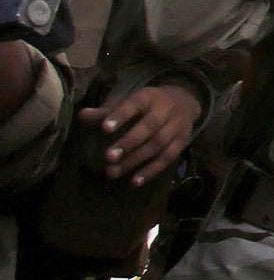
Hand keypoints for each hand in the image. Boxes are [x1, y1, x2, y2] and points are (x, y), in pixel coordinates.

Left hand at [83, 83, 201, 184]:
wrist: (185, 101)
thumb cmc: (147, 104)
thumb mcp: (128, 101)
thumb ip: (106, 111)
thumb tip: (82, 115)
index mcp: (149, 97)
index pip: (135, 104)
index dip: (121, 116)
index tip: (105, 129)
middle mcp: (166, 110)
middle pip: (150, 127)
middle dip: (128, 143)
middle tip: (108, 157)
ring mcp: (177, 126)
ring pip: (158, 144)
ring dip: (136, 160)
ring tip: (113, 172)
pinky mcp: (182, 142)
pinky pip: (168, 158)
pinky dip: (151, 171)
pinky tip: (134, 181)